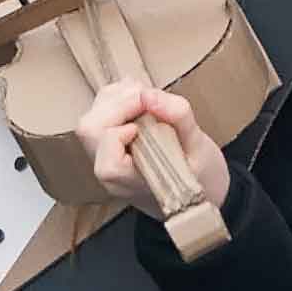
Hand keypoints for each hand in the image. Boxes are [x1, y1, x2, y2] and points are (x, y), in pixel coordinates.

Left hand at [75, 78, 231, 215]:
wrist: (198, 196)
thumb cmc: (201, 177)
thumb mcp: (200, 148)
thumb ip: (178, 118)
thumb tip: (148, 93)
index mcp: (132, 184)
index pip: (106, 164)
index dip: (116, 137)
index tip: (140, 127)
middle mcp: (111, 174)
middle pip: (90, 132)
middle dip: (117, 105)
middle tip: (147, 100)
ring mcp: (105, 158)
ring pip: (91, 120)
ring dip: (117, 99)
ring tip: (146, 100)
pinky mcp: (107, 145)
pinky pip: (100, 116)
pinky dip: (117, 99)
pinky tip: (141, 102)